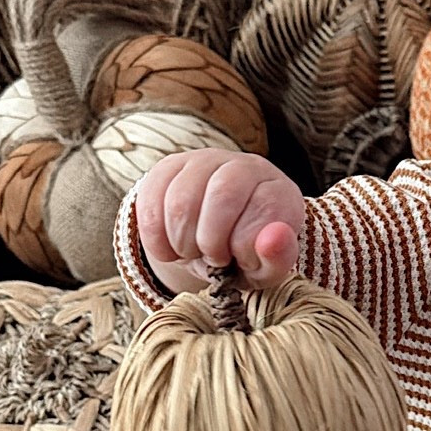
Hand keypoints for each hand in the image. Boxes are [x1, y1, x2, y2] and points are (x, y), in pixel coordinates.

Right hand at [133, 149, 304, 291]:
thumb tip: (273, 239)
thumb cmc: (245, 257)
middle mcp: (245, 166)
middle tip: (212, 258)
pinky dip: (155, 235)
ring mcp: (205, 161)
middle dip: (211, 241)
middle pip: (223, 194)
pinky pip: (152, 197)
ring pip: (182, 199)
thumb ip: (277, 259)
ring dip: (181, 241)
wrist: (211, 244)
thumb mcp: (266, 269)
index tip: (239, 261)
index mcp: (278, 191)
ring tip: (191, 252)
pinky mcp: (169, 166)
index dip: (245, 245)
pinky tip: (168, 248)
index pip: (265, 206)